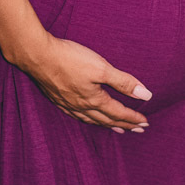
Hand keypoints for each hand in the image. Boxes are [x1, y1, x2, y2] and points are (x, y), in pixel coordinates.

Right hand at [21, 34, 151, 133]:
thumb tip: (146, 96)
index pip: (118, 113)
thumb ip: (124, 82)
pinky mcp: (57, 98)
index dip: (133, 118)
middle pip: (106, 120)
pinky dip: (88, 119)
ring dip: (107, 125)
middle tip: (138, 130)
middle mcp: (81, 106)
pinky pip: (77, 116)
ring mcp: (68, 104)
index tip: (145, 123)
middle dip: (124, 125)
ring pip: (91, 120)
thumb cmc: (70, 59)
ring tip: (117, 129)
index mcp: (94, 100)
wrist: (38, 55)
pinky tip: (87, 117)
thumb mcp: (102, 68)